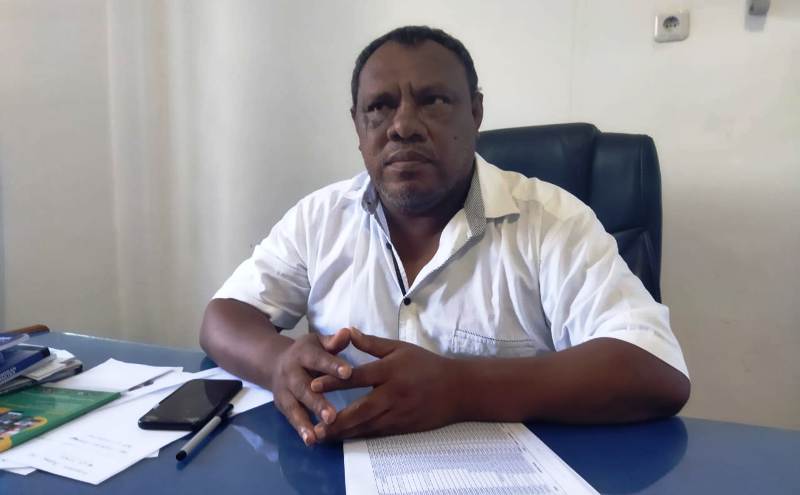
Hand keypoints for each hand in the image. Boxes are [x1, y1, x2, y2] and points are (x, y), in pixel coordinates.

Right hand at [271, 328, 352, 445]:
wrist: (274, 362)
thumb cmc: (308, 352)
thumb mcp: (318, 342)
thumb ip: (333, 342)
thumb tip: (348, 332)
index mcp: (303, 353)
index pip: (319, 359)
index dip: (332, 365)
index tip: (348, 373)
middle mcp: (291, 372)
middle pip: (304, 387)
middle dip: (317, 402)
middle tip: (332, 415)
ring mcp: (284, 390)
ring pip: (295, 406)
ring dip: (305, 421)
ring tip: (318, 435)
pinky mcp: (282, 404)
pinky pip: (291, 417)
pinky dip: (300, 429)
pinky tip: (311, 441)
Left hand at [309, 328, 460, 440]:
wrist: (457, 389)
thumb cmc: (426, 365)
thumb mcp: (400, 348)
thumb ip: (372, 343)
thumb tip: (347, 332)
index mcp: (390, 371)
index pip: (357, 377)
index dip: (334, 382)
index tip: (313, 385)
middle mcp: (392, 394)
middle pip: (360, 409)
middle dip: (335, 419)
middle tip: (314, 425)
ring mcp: (398, 413)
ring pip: (367, 425)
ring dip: (343, 432)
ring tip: (321, 437)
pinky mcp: (402, 427)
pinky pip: (377, 433)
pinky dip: (359, 436)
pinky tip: (343, 439)